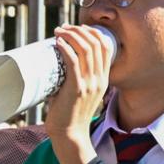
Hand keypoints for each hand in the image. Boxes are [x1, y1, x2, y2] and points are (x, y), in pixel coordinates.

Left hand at [46, 25, 112, 163]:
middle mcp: (99, 79)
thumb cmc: (70, 114)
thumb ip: (75, 78)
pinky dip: (66, 48)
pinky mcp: (76, 88)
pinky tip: (58, 42)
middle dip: (79, 30)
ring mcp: (89, 83)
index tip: (78, 28)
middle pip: (95, 43)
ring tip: (59, 31)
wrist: (70, 135)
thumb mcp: (81, 93)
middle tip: (64, 28)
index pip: (106, 47)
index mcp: (103, 79)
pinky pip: (73, 62)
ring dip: (71, 35)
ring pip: (85, 49)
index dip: (93, 32)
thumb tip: (57, 63)